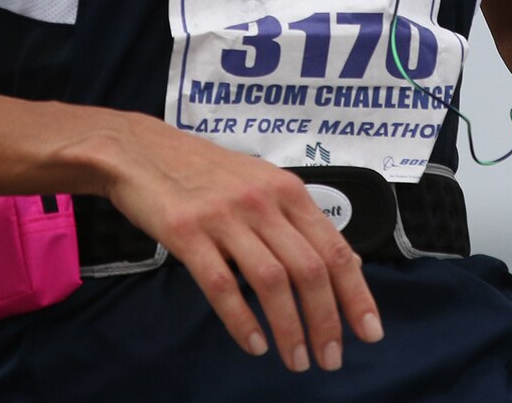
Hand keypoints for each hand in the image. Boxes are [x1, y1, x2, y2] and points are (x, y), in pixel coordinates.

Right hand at [101, 120, 382, 373]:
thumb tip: (343, 262)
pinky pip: (221, 285)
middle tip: (331, 359)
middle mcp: (263, 202)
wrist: (142, 150)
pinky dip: (241, 320)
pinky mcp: (188, 232)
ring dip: (289, 328)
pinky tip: (254, 344)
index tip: (370, 332)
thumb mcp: (262, 184)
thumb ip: (297, 221)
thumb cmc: (205, 172)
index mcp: (288, 191)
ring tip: (297, 360)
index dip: (356, 294)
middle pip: (309, 270)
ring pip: (271, 281)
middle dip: (326, 321)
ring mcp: (225, 217)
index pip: (334, 249)